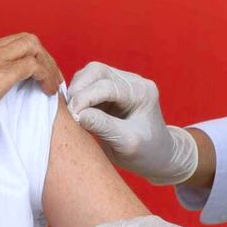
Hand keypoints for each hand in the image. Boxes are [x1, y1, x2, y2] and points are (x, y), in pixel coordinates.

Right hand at [0, 33, 62, 133]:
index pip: (0, 45)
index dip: (16, 58)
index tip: (22, 75)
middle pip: (21, 40)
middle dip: (39, 56)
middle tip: (47, 76)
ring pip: (32, 46)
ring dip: (47, 64)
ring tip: (52, 84)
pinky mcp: (3, 71)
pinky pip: (35, 65)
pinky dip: (46, 76)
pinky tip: (47, 91)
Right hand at [67, 62, 196, 184]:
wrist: (157, 155)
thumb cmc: (147, 152)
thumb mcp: (126, 143)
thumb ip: (103, 126)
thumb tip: (75, 114)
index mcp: (142, 92)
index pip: (107, 86)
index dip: (85, 98)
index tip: (72, 116)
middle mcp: (133, 81)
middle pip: (96, 71)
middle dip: (78, 89)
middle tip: (68, 112)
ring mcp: (122, 82)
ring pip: (89, 74)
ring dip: (76, 90)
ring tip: (71, 112)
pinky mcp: (111, 89)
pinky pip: (88, 83)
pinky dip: (78, 94)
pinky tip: (75, 111)